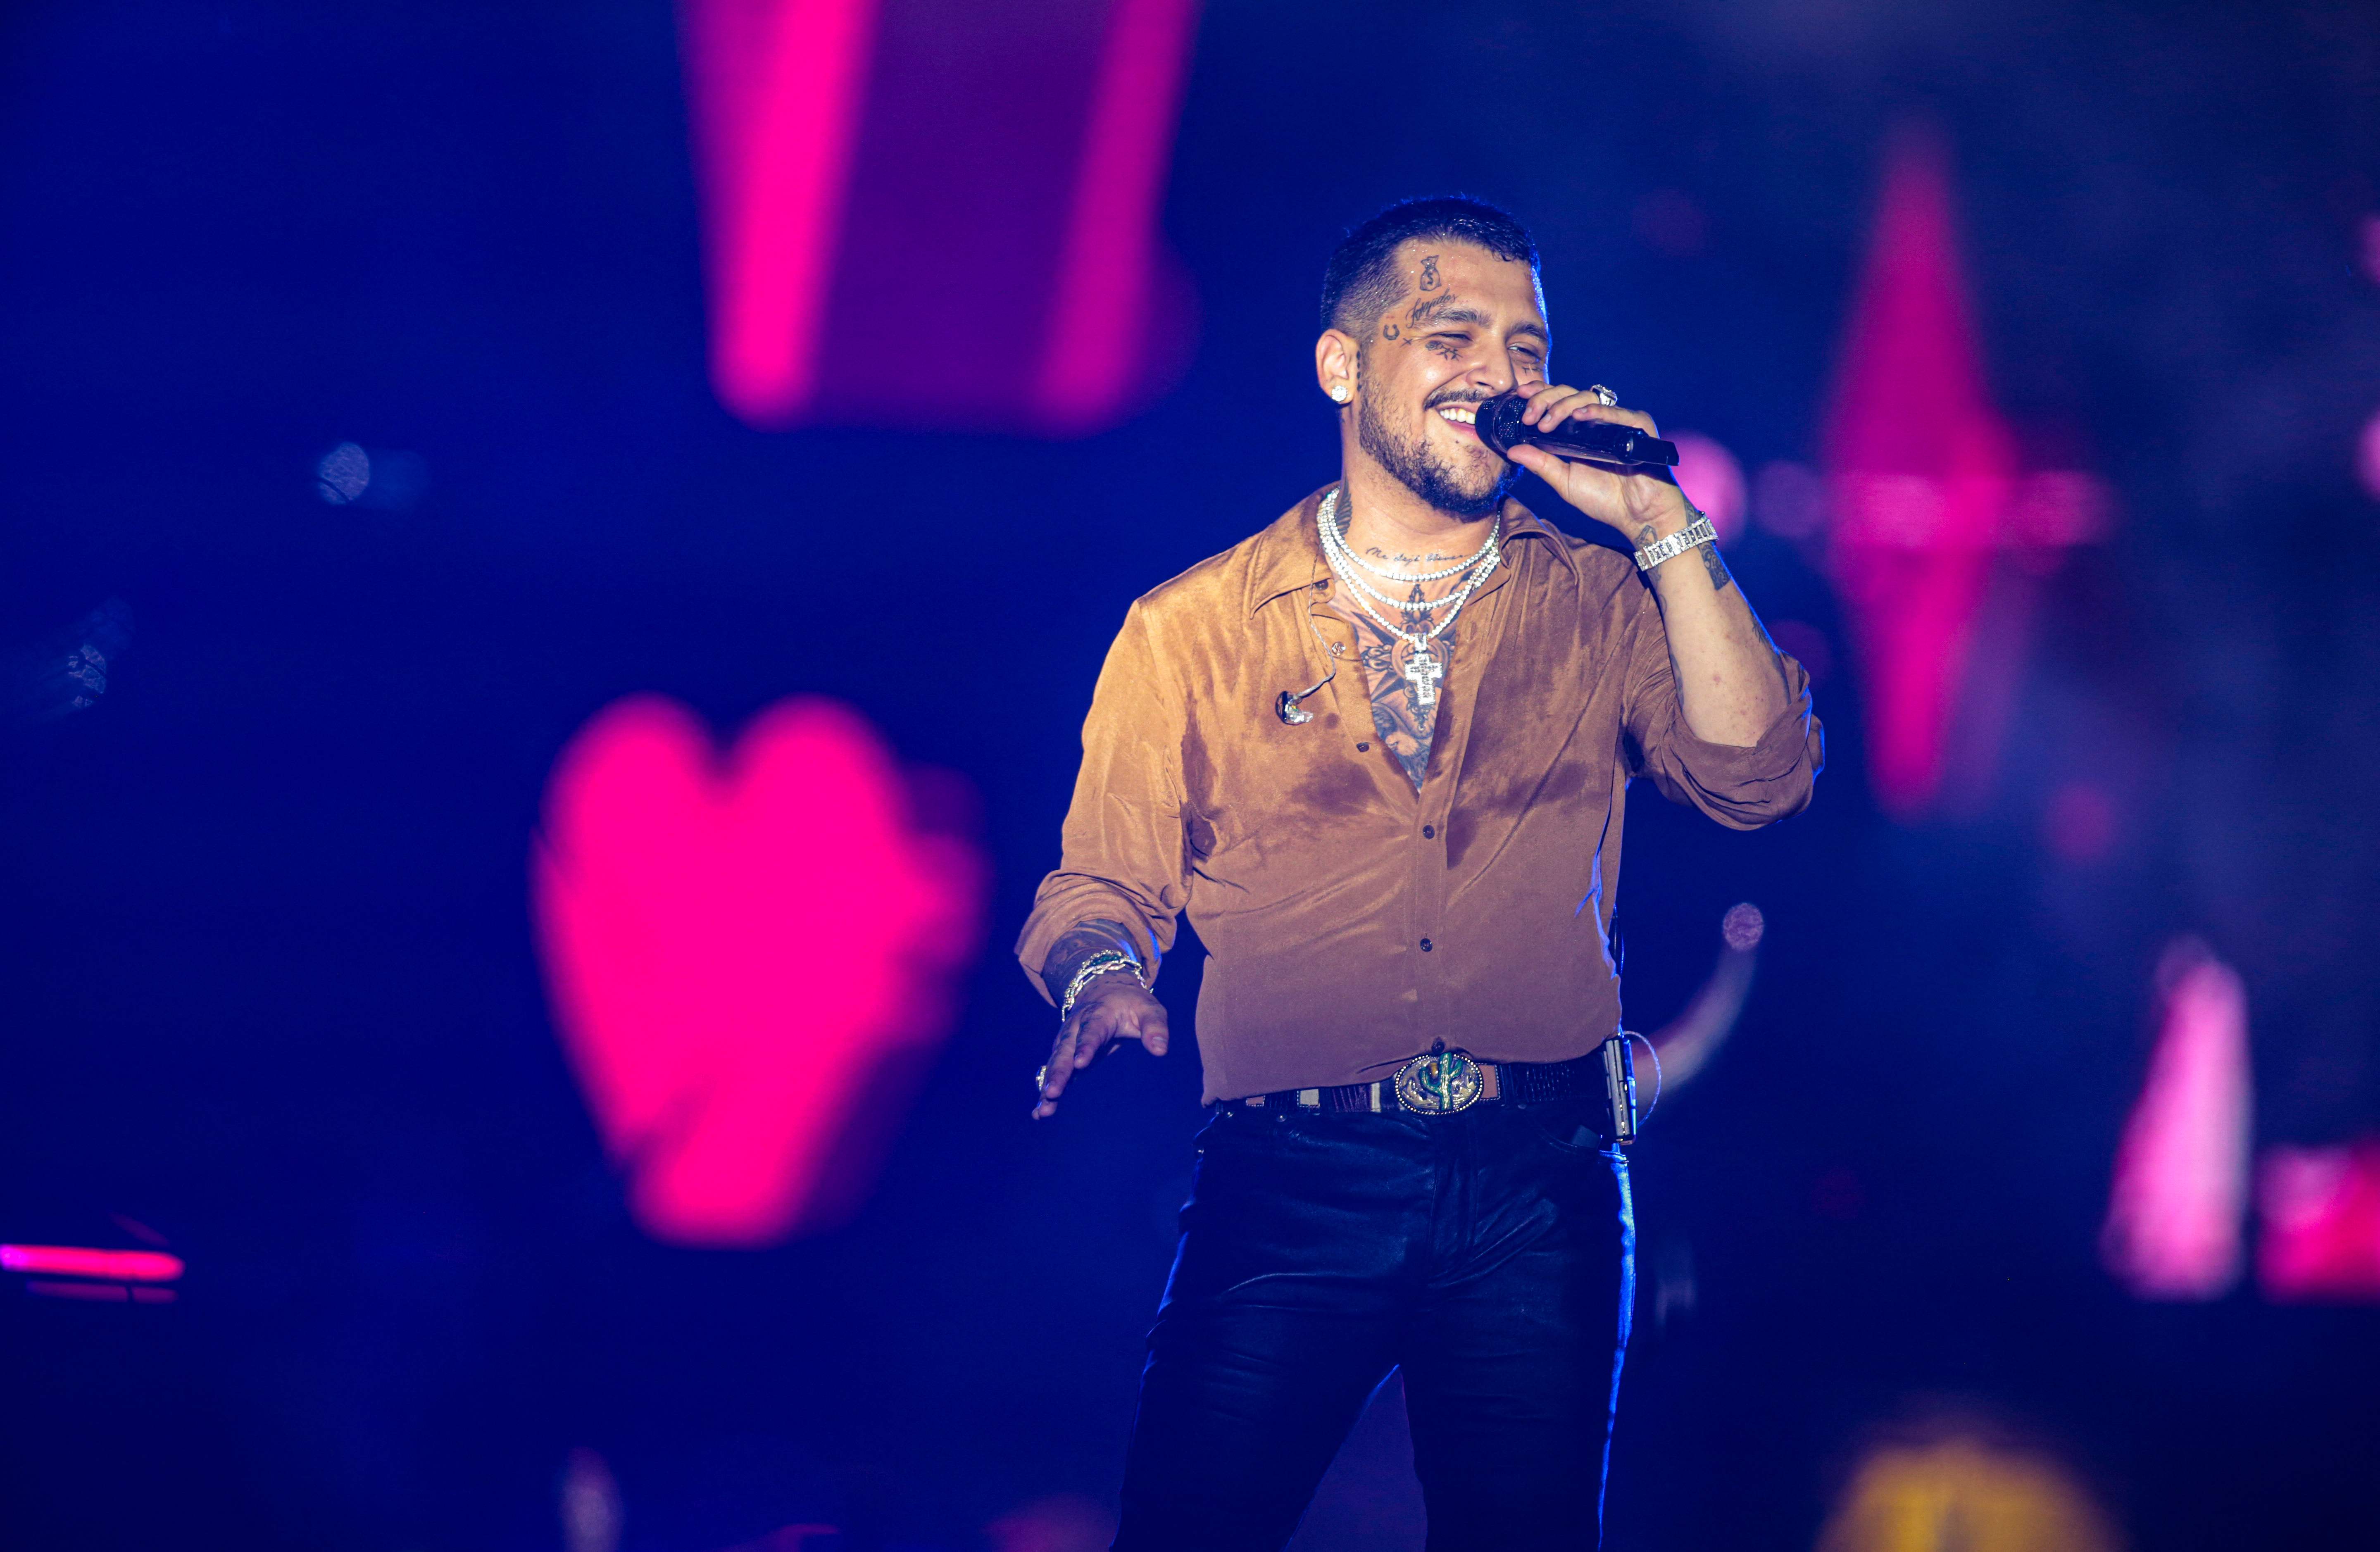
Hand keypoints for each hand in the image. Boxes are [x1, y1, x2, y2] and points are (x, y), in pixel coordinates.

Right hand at [1032, 976, 1168, 1118]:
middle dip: (1058, 1072)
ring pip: (1054, 1064)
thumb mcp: (1149, 1008)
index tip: (1079, 1064)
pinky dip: (1046, 1092)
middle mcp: (1075, 1028)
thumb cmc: (1132, 1004)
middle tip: (1052, 1093)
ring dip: (1048, 1086)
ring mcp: (1067, 1042)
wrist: (1105, 990)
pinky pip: (1053, 1073)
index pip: (1091, 1031)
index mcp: (1098, 1015)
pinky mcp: (1064, 1055)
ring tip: (1043, 1110)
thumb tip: (1161, 1050)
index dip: (1085, 1047)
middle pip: (1065, 1050)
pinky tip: (1040, 1113)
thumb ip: (1155, 1027)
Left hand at [1504, 383, 1695, 544]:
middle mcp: (1598, 421)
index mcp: (1580, 430)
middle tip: (1530, 416)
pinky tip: (1581, 415)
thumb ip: (1540, 464)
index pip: (1559, 400)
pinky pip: (1618, 413)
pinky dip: (1598, 411)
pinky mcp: (1638, 426)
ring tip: (1547, 423)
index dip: (1540, 394)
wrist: (1637, 515)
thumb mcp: (1563, 481)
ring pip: (1588, 398)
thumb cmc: (1605, 499)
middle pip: (1570, 394)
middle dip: (1546, 400)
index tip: (1520, 396)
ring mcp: (1618, 421)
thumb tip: (1511, 450)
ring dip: (1563, 406)